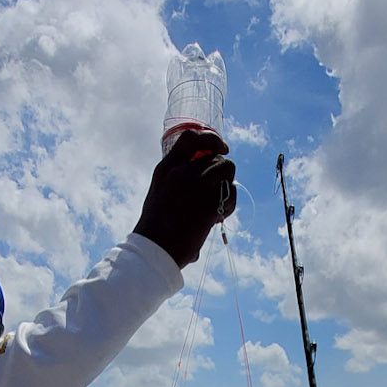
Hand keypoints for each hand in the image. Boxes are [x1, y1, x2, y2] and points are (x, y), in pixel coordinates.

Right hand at [133, 128, 235, 267]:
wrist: (155, 248)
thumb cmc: (156, 226)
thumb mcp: (160, 191)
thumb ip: (177, 177)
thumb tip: (201, 171)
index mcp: (166, 167)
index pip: (191, 138)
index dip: (211, 139)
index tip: (222, 148)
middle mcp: (182, 171)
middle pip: (216, 156)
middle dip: (222, 171)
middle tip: (217, 190)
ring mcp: (196, 185)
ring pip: (227, 169)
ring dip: (228, 185)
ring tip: (218, 203)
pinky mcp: (209, 202)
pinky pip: (231, 192)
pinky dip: (230, 203)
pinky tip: (218, 216)